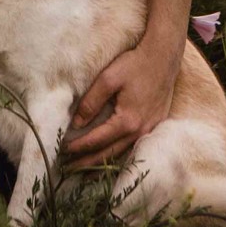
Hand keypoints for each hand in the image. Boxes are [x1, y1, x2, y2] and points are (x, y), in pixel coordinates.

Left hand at [60, 36, 179, 169]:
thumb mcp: (108, 79)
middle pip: (109, 154)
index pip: (96, 141)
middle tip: (68, 169)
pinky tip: (108, 156)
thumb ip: (91, 102)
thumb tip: (76, 123)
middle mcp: (140, 131)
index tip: (62, 150)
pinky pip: (132, 146)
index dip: (78, 147)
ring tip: (84, 169)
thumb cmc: (135, 65)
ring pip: (121, 153)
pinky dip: (117, 154)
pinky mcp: (154, 126)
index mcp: (127, 121)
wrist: (163, 57)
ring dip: (102, 162)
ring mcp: (149, 130)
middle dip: (87, 163)